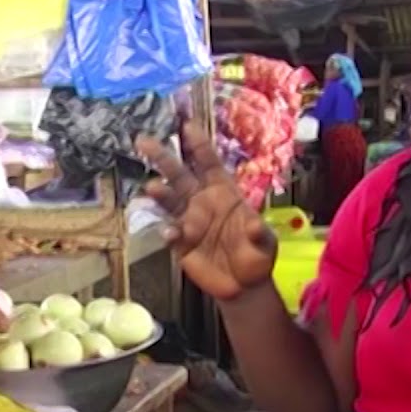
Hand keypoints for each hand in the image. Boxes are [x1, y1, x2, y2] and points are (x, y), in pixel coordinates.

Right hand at [136, 122, 275, 301]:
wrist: (245, 285)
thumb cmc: (258, 255)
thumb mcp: (266, 242)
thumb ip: (259, 232)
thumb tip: (254, 224)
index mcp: (223, 192)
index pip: (208, 163)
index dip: (198, 144)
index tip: (186, 126)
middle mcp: (202, 201)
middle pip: (180, 174)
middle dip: (163, 157)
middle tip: (144, 141)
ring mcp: (189, 221)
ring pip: (169, 200)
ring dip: (160, 192)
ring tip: (153, 187)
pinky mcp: (181, 243)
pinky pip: (170, 232)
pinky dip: (168, 231)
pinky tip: (170, 234)